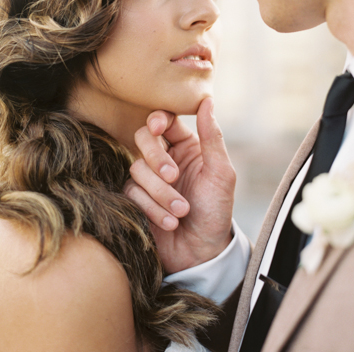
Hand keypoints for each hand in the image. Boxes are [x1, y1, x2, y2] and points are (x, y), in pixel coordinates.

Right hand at [124, 97, 235, 273]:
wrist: (202, 252)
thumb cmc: (217, 212)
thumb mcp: (221, 174)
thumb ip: (213, 137)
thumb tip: (207, 101)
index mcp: (186, 146)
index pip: (164, 120)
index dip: (157, 121)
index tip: (159, 128)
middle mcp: (164, 158)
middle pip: (143, 139)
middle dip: (156, 158)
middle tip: (173, 177)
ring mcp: (147, 179)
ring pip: (137, 168)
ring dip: (161, 193)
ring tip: (181, 212)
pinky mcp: (135, 199)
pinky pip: (131, 193)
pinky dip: (152, 208)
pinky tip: (170, 222)